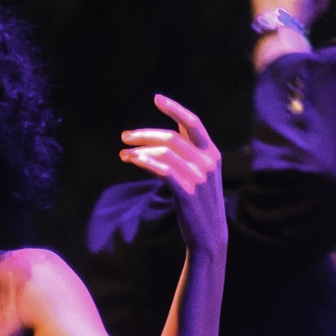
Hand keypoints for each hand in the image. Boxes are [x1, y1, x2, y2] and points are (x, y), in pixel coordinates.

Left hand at [120, 95, 226, 253]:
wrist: (208, 237)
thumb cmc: (198, 204)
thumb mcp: (196, 175)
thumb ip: (184, 156)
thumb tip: (156, 141)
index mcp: (212, 153)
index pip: (193, 123)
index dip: (175, 108)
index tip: (156, 98)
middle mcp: (207, 161)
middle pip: (171, 136)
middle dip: (145, 133)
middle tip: (124, 137)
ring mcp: (198, 177)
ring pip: (164, 152)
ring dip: (140, 151)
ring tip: (124, 155)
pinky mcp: (187, 192)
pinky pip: (163, 170)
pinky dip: (146, 162)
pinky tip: (133, 161)